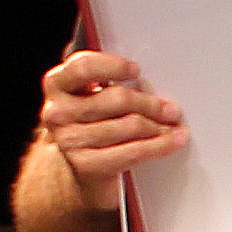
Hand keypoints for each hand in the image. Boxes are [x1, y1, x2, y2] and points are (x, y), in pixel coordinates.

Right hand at [35, 45, 188, 198]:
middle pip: (116, 99)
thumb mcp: (87, 94)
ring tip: (174, 126)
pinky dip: (157, 146)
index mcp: (57, 84)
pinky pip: (131, 152)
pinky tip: (171, 142)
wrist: (70, 165)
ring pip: (128, 126)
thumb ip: (106, 81)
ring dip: (158, 127)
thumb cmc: (86, 121)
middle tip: (171, 109)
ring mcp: (69, 139)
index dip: (114, 66)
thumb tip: (149, 85)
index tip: (136, 70)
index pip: (84, 67)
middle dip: (150, 104)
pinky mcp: (85, 164)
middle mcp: (58, 111)